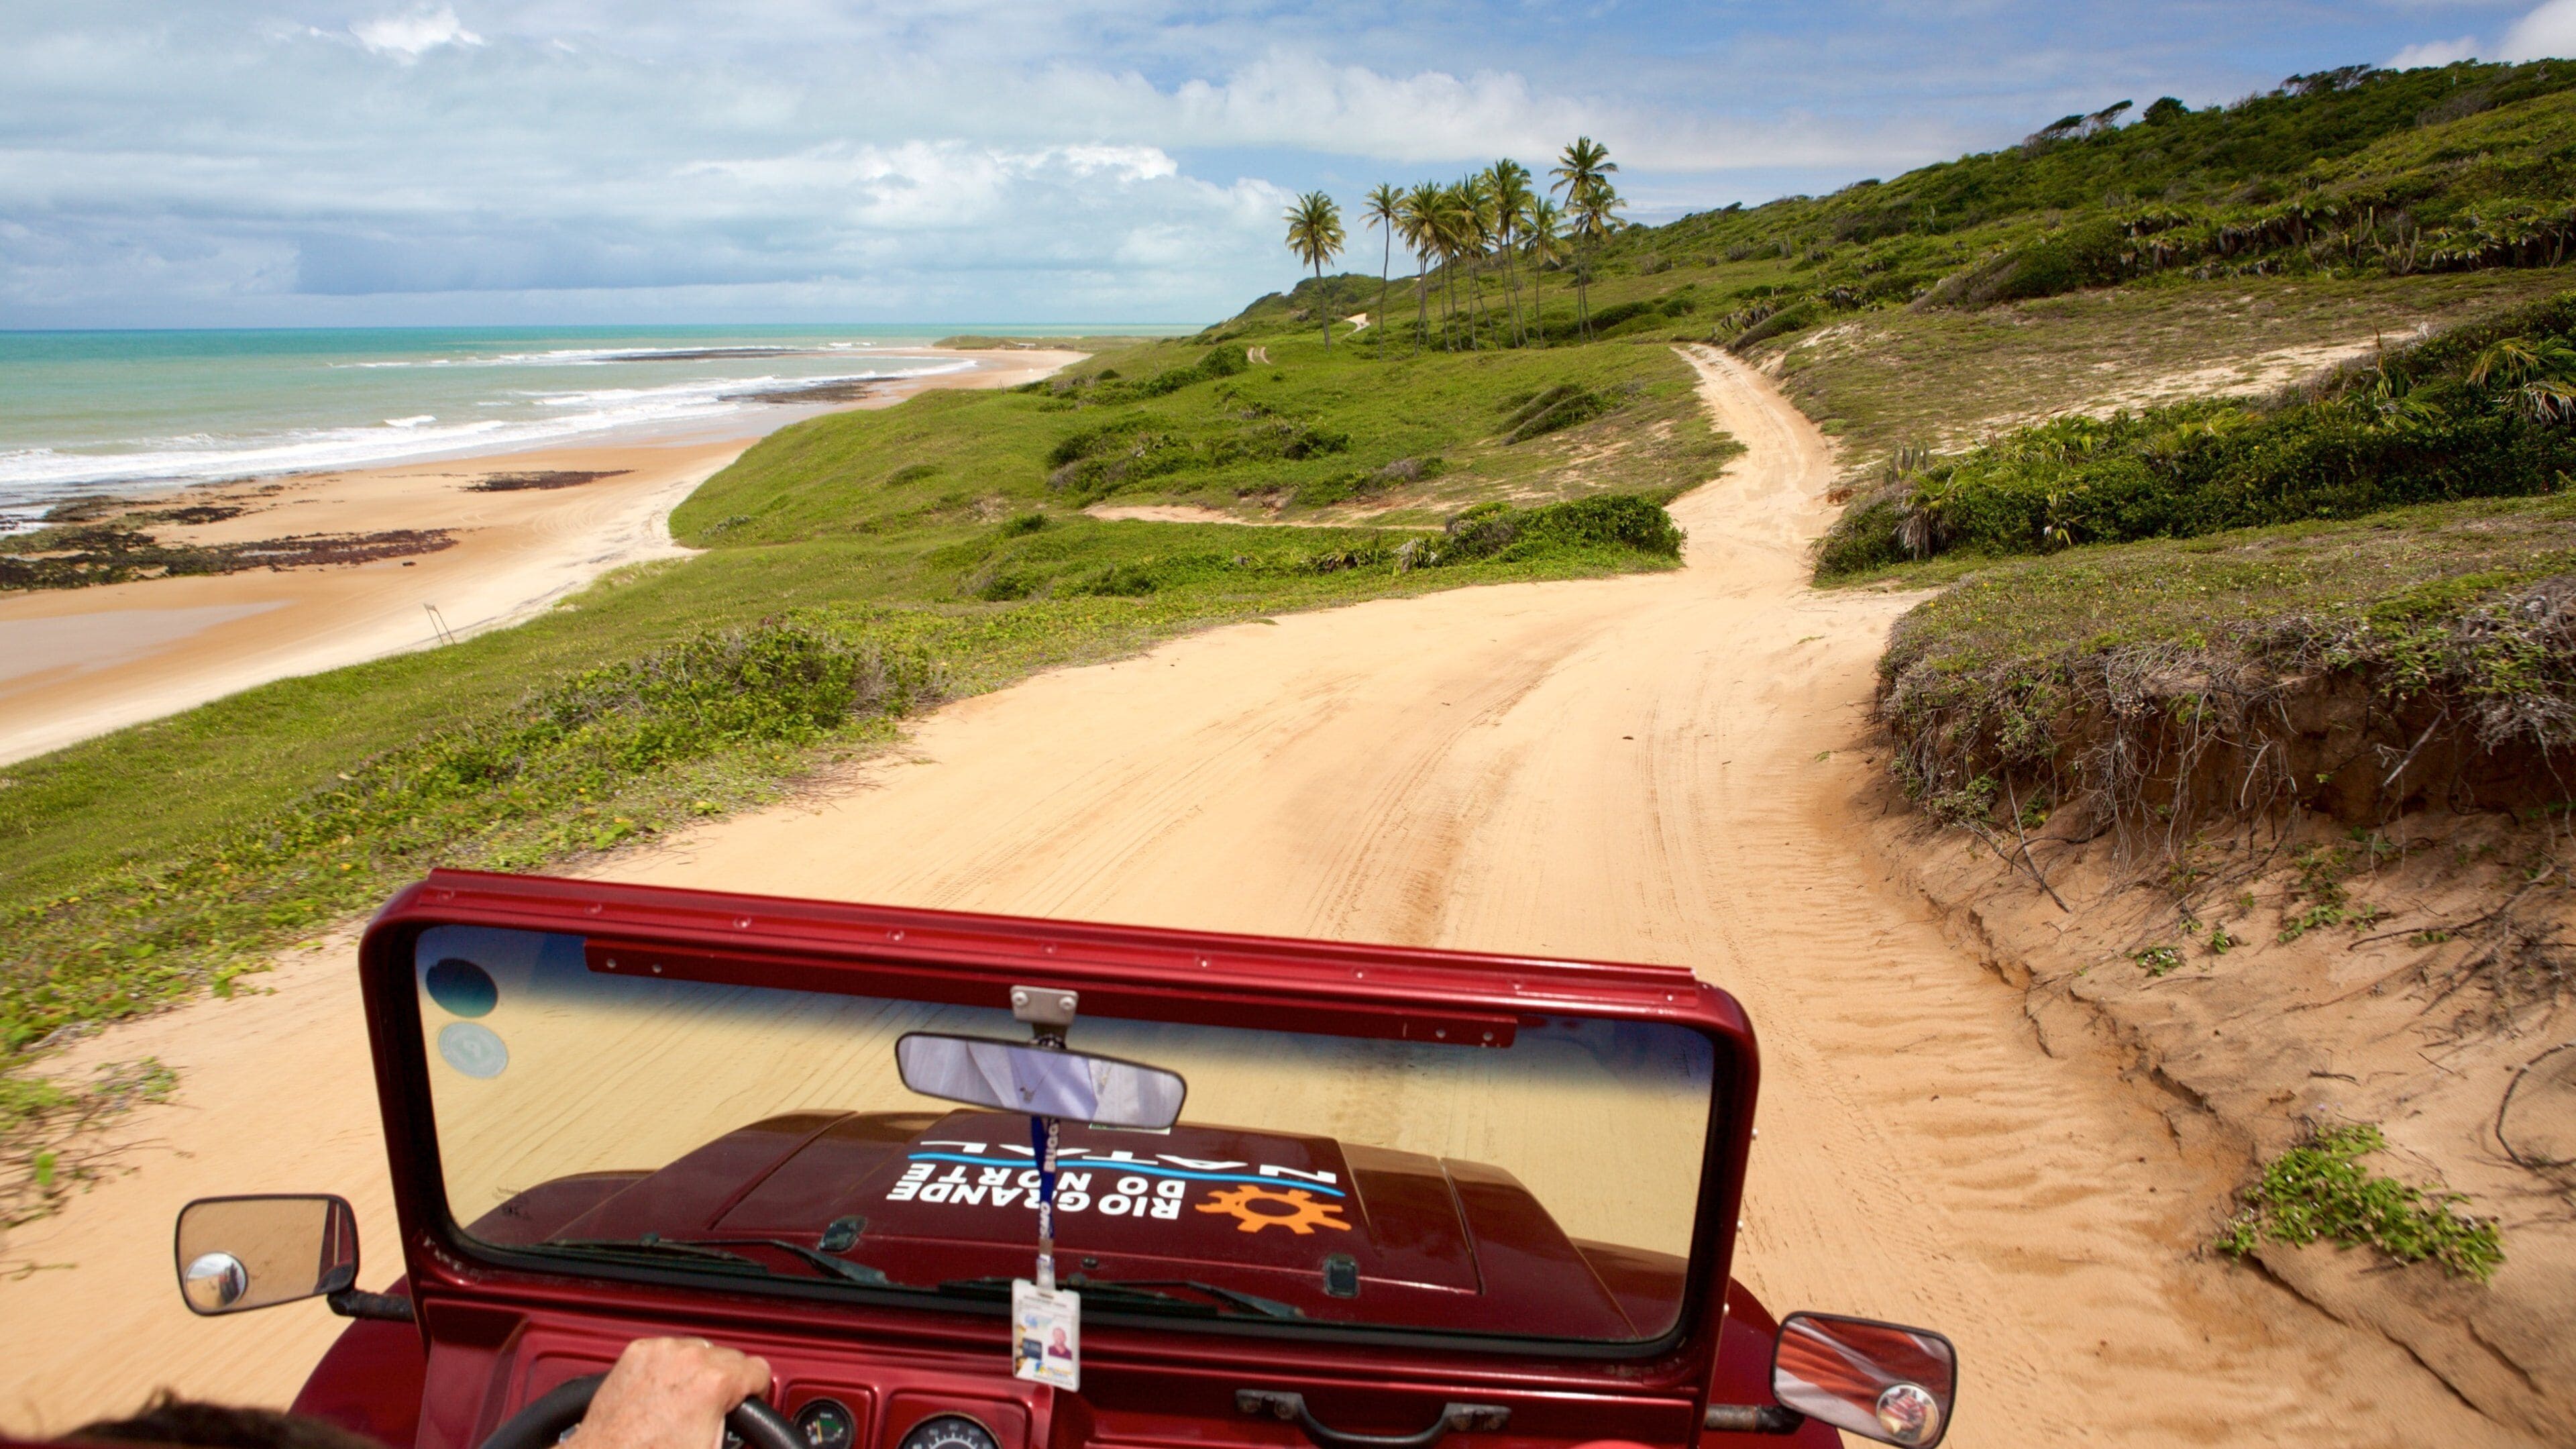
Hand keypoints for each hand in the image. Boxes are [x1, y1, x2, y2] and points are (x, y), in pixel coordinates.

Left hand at [576, 1337, 772, 1448]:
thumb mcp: (712, 1446)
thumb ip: (745, 1427)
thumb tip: (753, 1431)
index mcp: (713, 1381)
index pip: (758, 1369)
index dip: (755, 1392)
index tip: (746, 1402)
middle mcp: (687, 1358)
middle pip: (730, 1356)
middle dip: (726, 1383)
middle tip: (712, 1410)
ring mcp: (660, 1352)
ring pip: (699, 1349)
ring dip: (697, 1371)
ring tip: (684, 1401)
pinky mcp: (637, 1353)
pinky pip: (668, 1349)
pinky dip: (669, 1366)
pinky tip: (663, 1391)